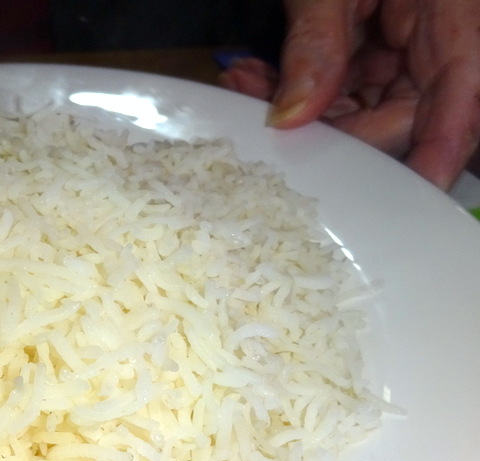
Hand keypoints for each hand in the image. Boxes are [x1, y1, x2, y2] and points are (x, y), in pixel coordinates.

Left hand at [219, 0, 479, 190]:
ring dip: (306, 109)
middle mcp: (441, 35)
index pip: (464, 98)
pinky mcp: (378, 45)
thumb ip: (318, 43)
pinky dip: (300, 87)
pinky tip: (257, 76)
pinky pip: (345, 86)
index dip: (442, 148)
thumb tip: (293, 117)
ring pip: (366, 108)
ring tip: (251, 85)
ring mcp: (409, 43)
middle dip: (338, 131)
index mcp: (460, 13)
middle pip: (407, 115)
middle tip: (279, 128)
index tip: (414, 192)